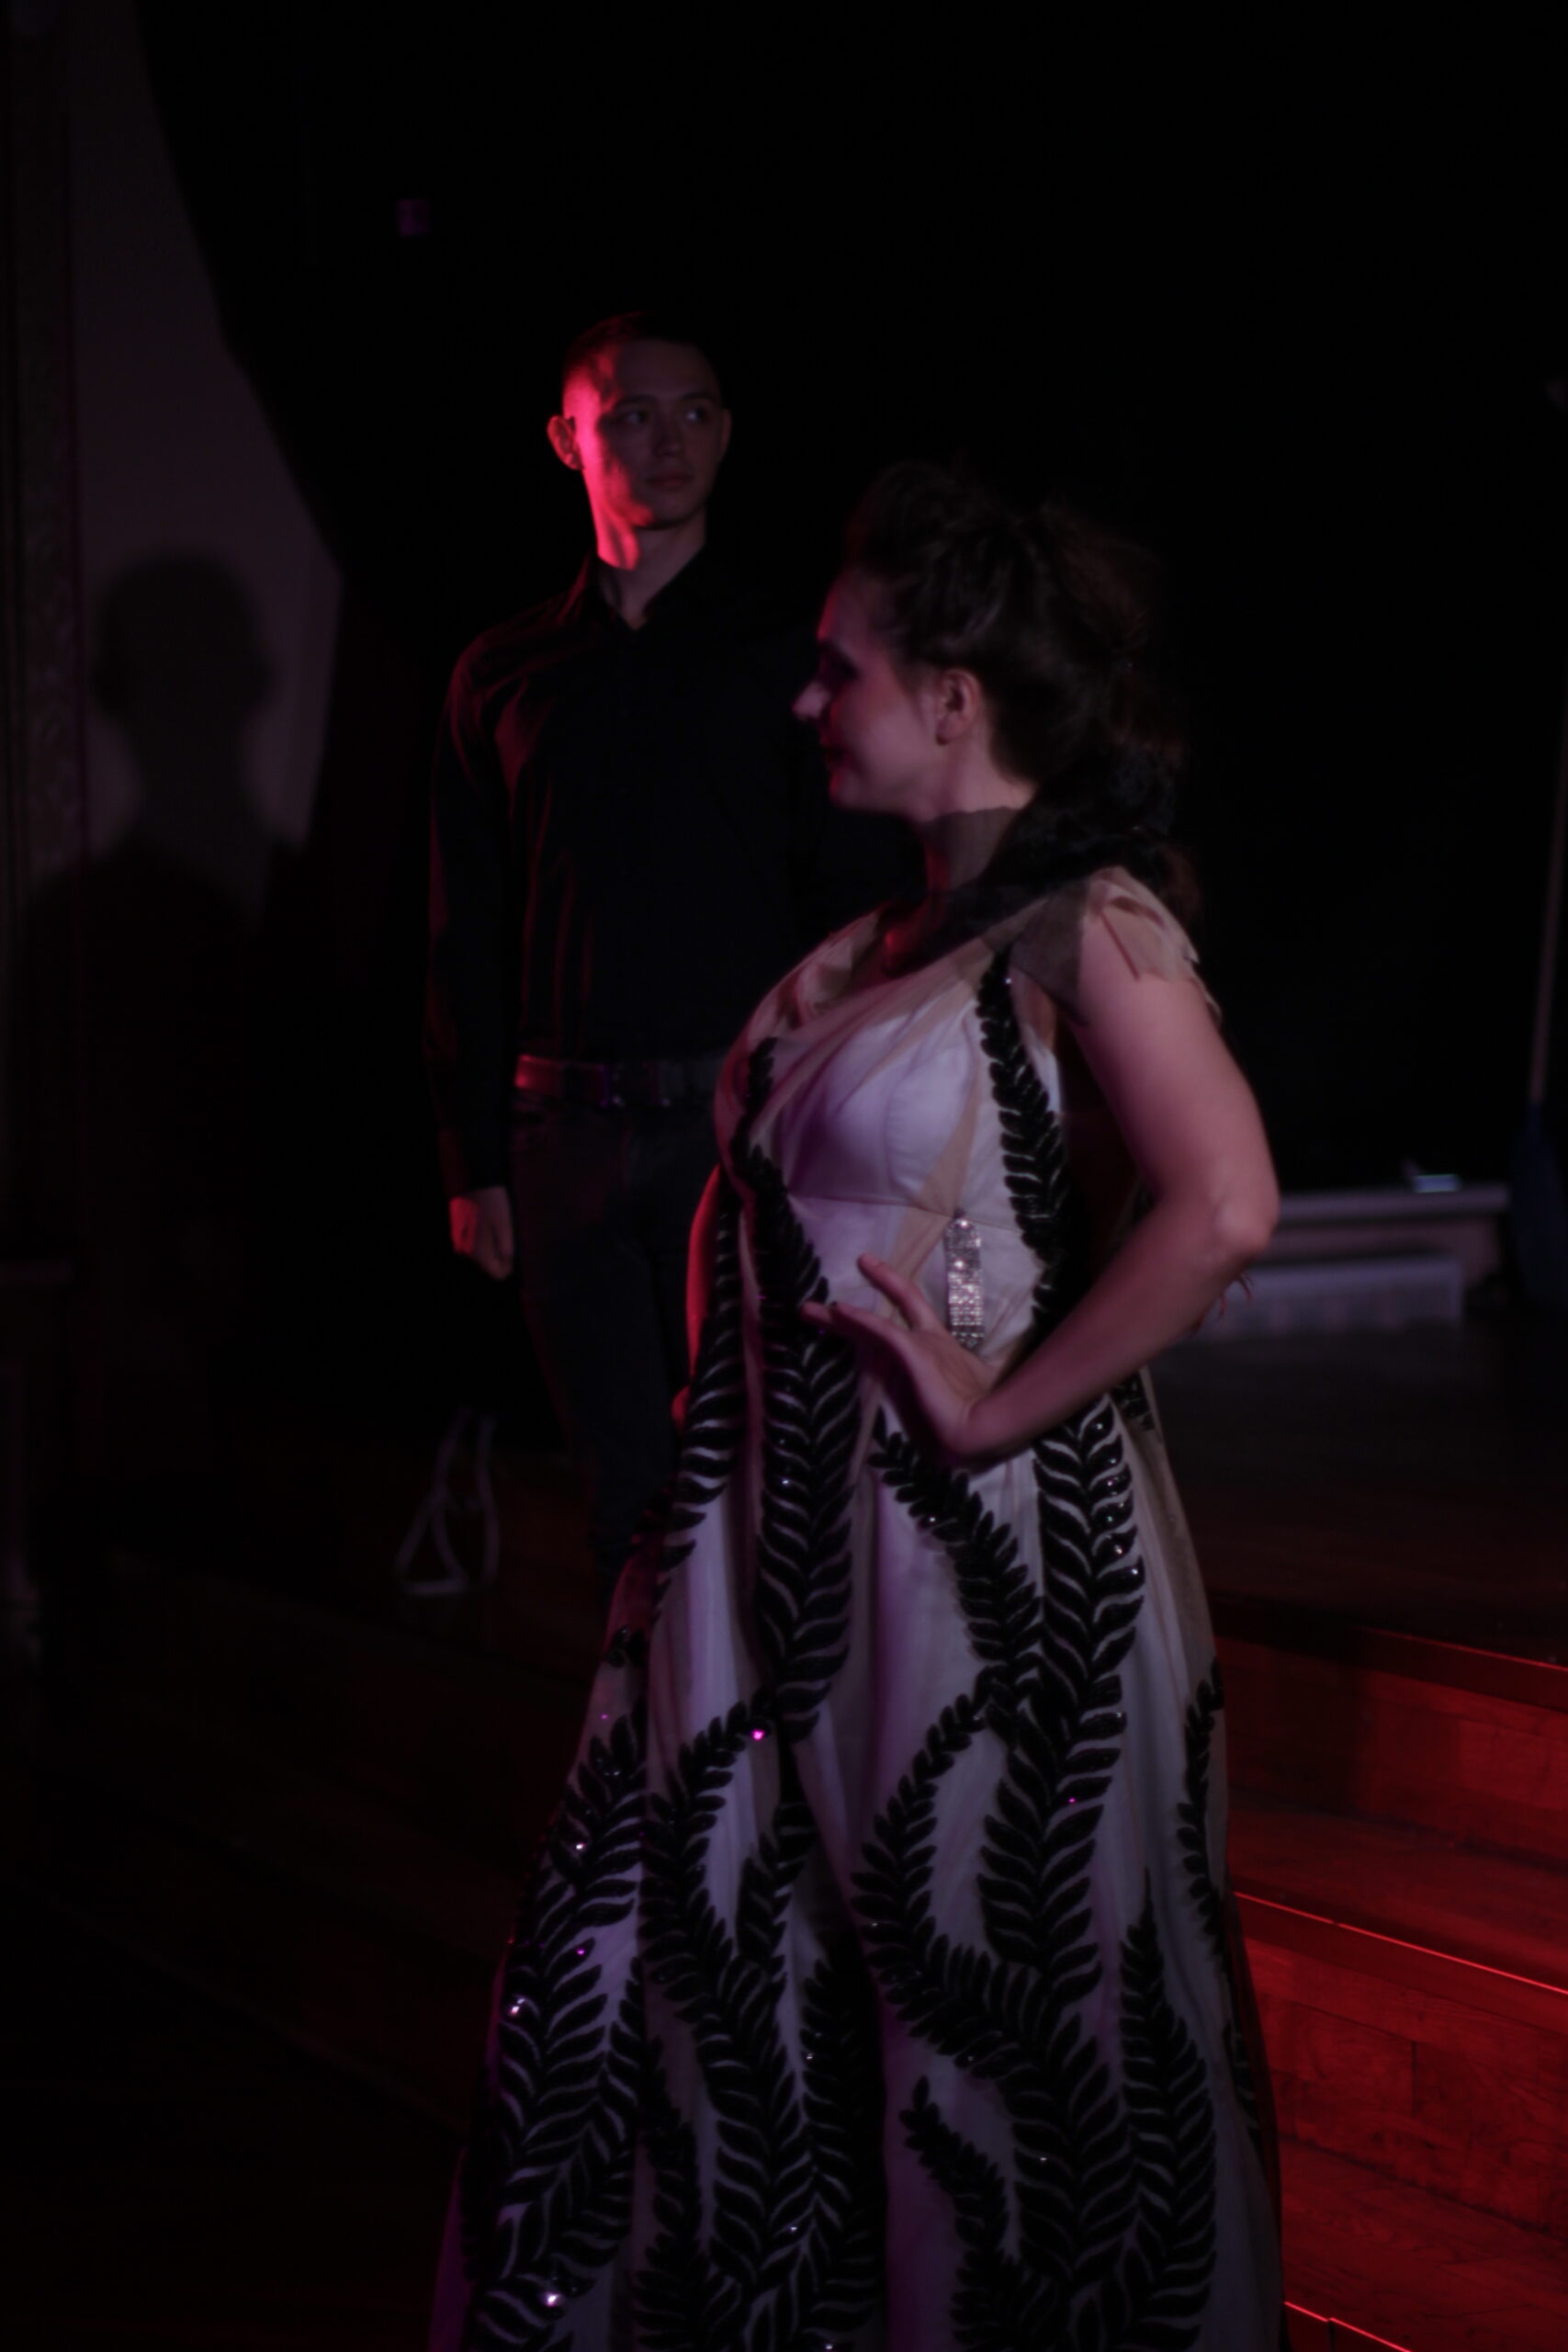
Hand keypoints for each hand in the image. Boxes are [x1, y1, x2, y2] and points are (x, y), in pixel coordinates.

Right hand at [449, 1185, 514, 1280]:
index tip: (513, 1249)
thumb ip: (506, 1251)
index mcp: (478, 1252)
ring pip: (482, 1255)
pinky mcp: (459, 1234)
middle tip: (505, 1235)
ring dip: (492, 1245)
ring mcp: (460, 1243)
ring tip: (497, 1227)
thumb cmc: (495, 1204)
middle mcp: (466, 1252)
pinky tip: (488, 1224)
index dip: (509, 1265)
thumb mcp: (506, 1227)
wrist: (477, 1181)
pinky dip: (484, 1238)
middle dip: (499, 1254)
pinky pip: (475, 1245)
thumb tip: (507, 1269)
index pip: (497, 1274)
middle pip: (488, 1265)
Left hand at [802, 1253, 1002, 1458]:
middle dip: (852, 1305)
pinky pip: (883, 1331)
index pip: (912, 1309)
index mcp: (941, 1348)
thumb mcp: (962, 1398)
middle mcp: (929, 1342)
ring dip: (837, 1318)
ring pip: (873, 1324)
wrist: (984, 1433)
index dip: (890, 1290)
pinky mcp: (916, 1354)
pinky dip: (861, 1319)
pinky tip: (839, 1310)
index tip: (871, 1276)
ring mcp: (923, 1347)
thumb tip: (953, 1395)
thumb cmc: (979, 1421)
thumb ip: (953, 1389)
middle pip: (890, 1309)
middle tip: (818, 1300)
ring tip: (807, 1309)